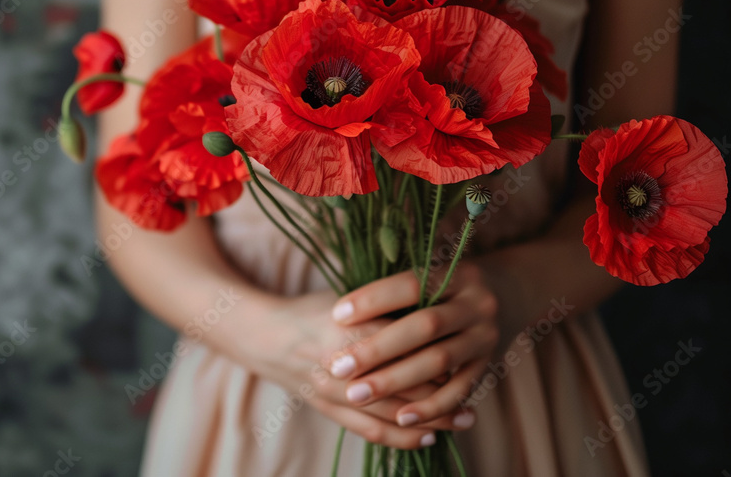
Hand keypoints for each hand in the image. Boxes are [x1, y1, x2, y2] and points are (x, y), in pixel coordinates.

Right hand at [253, 289, 478, 448]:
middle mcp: (341, 363)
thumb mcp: (351, 301)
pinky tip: (426, 437)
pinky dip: (400, 438)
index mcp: (349, 329)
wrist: (264, 336)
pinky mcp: (327, 408)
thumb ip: (389, 310)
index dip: (440, 356)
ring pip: (390, 413)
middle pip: (404, 384)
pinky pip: (368, 430)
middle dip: (443, 394)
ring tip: (462, 421)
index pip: (405, 348)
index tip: (467, 358)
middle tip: (475, 397)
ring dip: (430, 420)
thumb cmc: (314, 311)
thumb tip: (440, 317)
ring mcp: (333, 390)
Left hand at [328, 262, 498, 428]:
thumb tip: (339, 314)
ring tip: (356, 394)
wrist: (510, 294)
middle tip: (338, 367)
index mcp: (457, 275)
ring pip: (439, 361)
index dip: (374, 299)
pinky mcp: (489, 366)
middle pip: (424, 326)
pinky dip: (431, 407)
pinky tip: (401, 418)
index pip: (411, 285)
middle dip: (378, 349)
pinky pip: (460, 391)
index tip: (337, 315)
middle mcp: (476, 304)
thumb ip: (398, 292)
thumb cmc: (447, 287)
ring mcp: (486, 336)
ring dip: (395, 381)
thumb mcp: (432, 277)